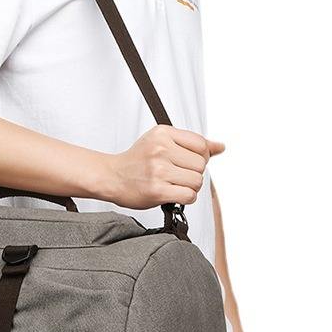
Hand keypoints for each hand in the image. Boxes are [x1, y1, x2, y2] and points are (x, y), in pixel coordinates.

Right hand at [103, 125, 224, 208]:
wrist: (111, 177)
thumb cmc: (136, 161)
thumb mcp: (161, 141)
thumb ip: (191, 144)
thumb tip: (220, 147)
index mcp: (162, 133)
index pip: (201, 144)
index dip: (200, 156)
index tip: (188, 162)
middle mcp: (160, 149)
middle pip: (201, 164)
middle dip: (194, 172)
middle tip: (178, 175)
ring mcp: (159, 170)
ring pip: (197, 181)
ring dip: (190, 186)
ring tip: (174, 184)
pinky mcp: (157, 190)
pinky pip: (189, 195)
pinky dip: (185, 197)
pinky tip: (173, 193)